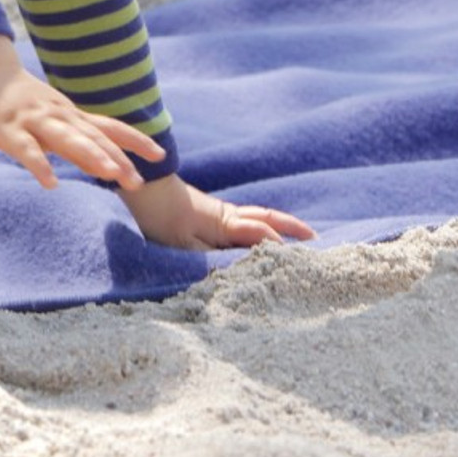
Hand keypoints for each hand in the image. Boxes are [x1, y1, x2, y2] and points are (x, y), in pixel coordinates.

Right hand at [0, 34, 164, 190]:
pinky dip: (39, 165)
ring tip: (109, 174)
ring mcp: (34, 121)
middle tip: (137, 182)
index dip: (135, 141)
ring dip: (88, 155)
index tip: (160, 156)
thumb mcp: (56, 119)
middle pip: (92, 138)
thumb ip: (79, 141)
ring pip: (65, 138)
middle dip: (116, 159)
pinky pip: (26, 150)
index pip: (109, 127)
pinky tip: (50, 183)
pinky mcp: (9, 130)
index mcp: (71, 115)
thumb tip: (108, 166)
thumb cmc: (21, 102)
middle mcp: (59, 116)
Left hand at [124, 170, 315, 249]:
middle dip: (292, 228)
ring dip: (280, 225)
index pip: (262, 234)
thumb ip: (215, 257)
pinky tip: (263, 234)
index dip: (281, 246)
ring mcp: (221, 214)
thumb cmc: (159, 219)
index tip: (300, 261)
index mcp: (226, 223)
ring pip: (258, 217)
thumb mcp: (186, 245)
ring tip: (299, 236)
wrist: (142, 189)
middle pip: (267, 219)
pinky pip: (245, 220)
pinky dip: (262, 225)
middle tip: (316, 239)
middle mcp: (229, 216)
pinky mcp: (211, 215)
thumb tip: (240, 267)